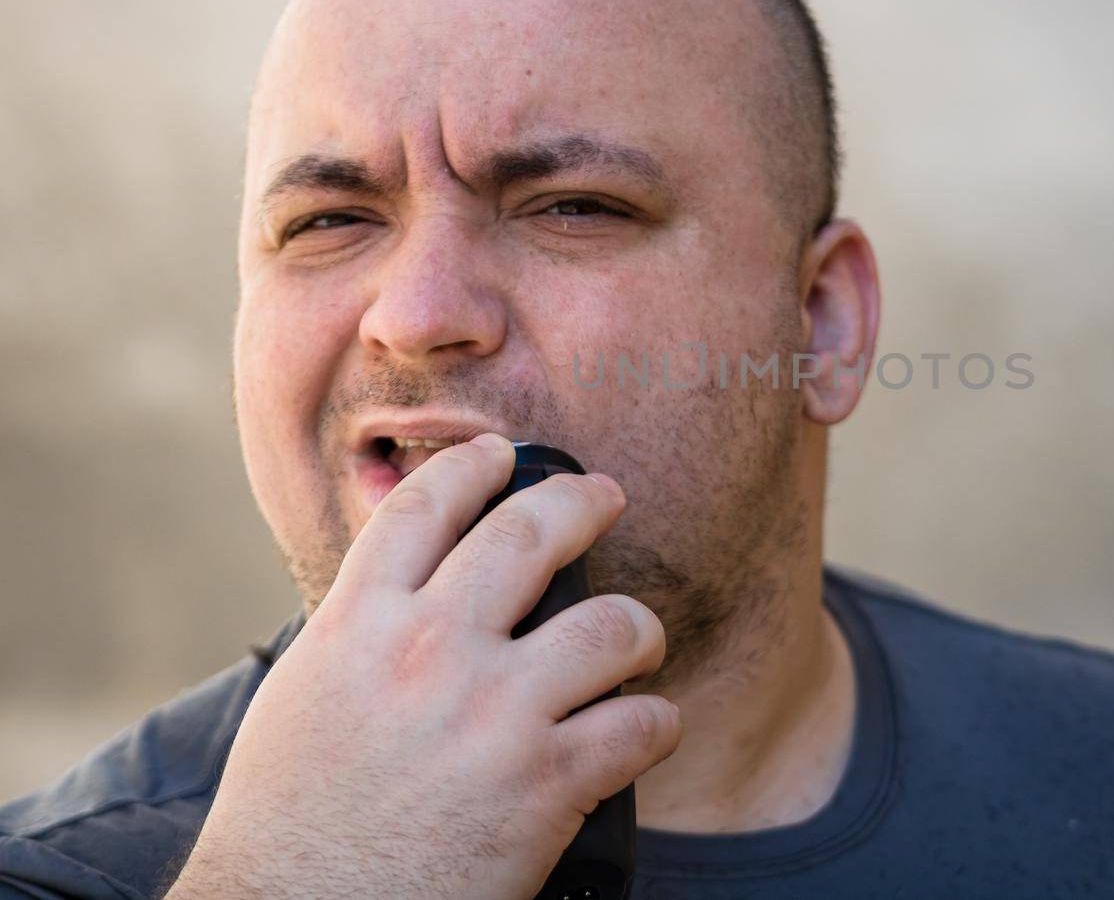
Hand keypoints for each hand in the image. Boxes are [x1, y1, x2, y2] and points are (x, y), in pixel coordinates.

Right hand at [166, 433, 678, 898]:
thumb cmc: (289, 824)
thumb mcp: (303, 700)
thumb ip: (359, 637)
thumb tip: (406, 595)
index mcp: (360, 626)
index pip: (423, 509)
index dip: (472, 467)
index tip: (501, 456)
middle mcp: (431, 652)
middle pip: (531, 533)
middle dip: (582, 502)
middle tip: (606, 497)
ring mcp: (495, 713)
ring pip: (612, 625)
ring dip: (638, 629)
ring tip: (639, 639)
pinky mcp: (547, 783)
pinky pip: (642, 724)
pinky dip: (656, 724)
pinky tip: (647, 730)